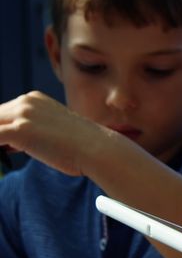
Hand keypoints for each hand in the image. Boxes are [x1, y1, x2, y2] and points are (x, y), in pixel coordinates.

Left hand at [0, 91, 118, 175]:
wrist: (96, 148)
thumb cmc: (77, 145)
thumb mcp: (50, 129)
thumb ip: (29, 130)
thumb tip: (7, 143)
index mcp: (33, 99)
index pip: (1, 114)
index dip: (0, 130)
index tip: (3, 146)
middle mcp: (26, 102)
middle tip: (4, 152)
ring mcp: (22, 114)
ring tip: (5, 154)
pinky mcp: (19, 130)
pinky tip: (3, 158)